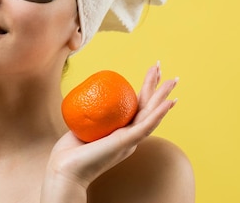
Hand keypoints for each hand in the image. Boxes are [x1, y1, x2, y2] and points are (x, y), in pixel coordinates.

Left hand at [43, 63, 176, 198]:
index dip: (145, 91)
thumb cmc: (70, 151)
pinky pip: (146, 125)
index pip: (137, 107)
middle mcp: (130, 136)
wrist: (66, 169)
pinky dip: (159, 113)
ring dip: (163, 96)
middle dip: (157, 87)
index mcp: (122, 132)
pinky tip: (168, 103)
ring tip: (174, 80)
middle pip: (148, 107)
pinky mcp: (126, 142)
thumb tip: (85, 96)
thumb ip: (89, 114)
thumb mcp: (82, 125)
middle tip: (163, 68)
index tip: (151, 74)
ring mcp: (130, 139)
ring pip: (152, 114)